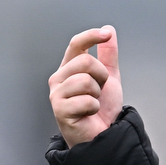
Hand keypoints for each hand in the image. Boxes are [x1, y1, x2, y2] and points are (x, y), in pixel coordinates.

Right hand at [48, 26, 122, 146]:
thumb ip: (108, 55)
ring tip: (93, 103)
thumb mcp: (109, 77)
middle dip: (102, 77)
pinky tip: (88, 114)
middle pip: (85, 61)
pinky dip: (94, 108)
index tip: (106, 34)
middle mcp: (59, 79)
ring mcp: (57, 94)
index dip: (91, 36)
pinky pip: (86, 100)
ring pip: (86, 81)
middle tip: (99, 91)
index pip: (76, 44)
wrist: (102, 134)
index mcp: (69, 68)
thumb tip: (109, 30)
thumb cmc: (101, 109)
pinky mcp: (59, 110)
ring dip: (97, 94)